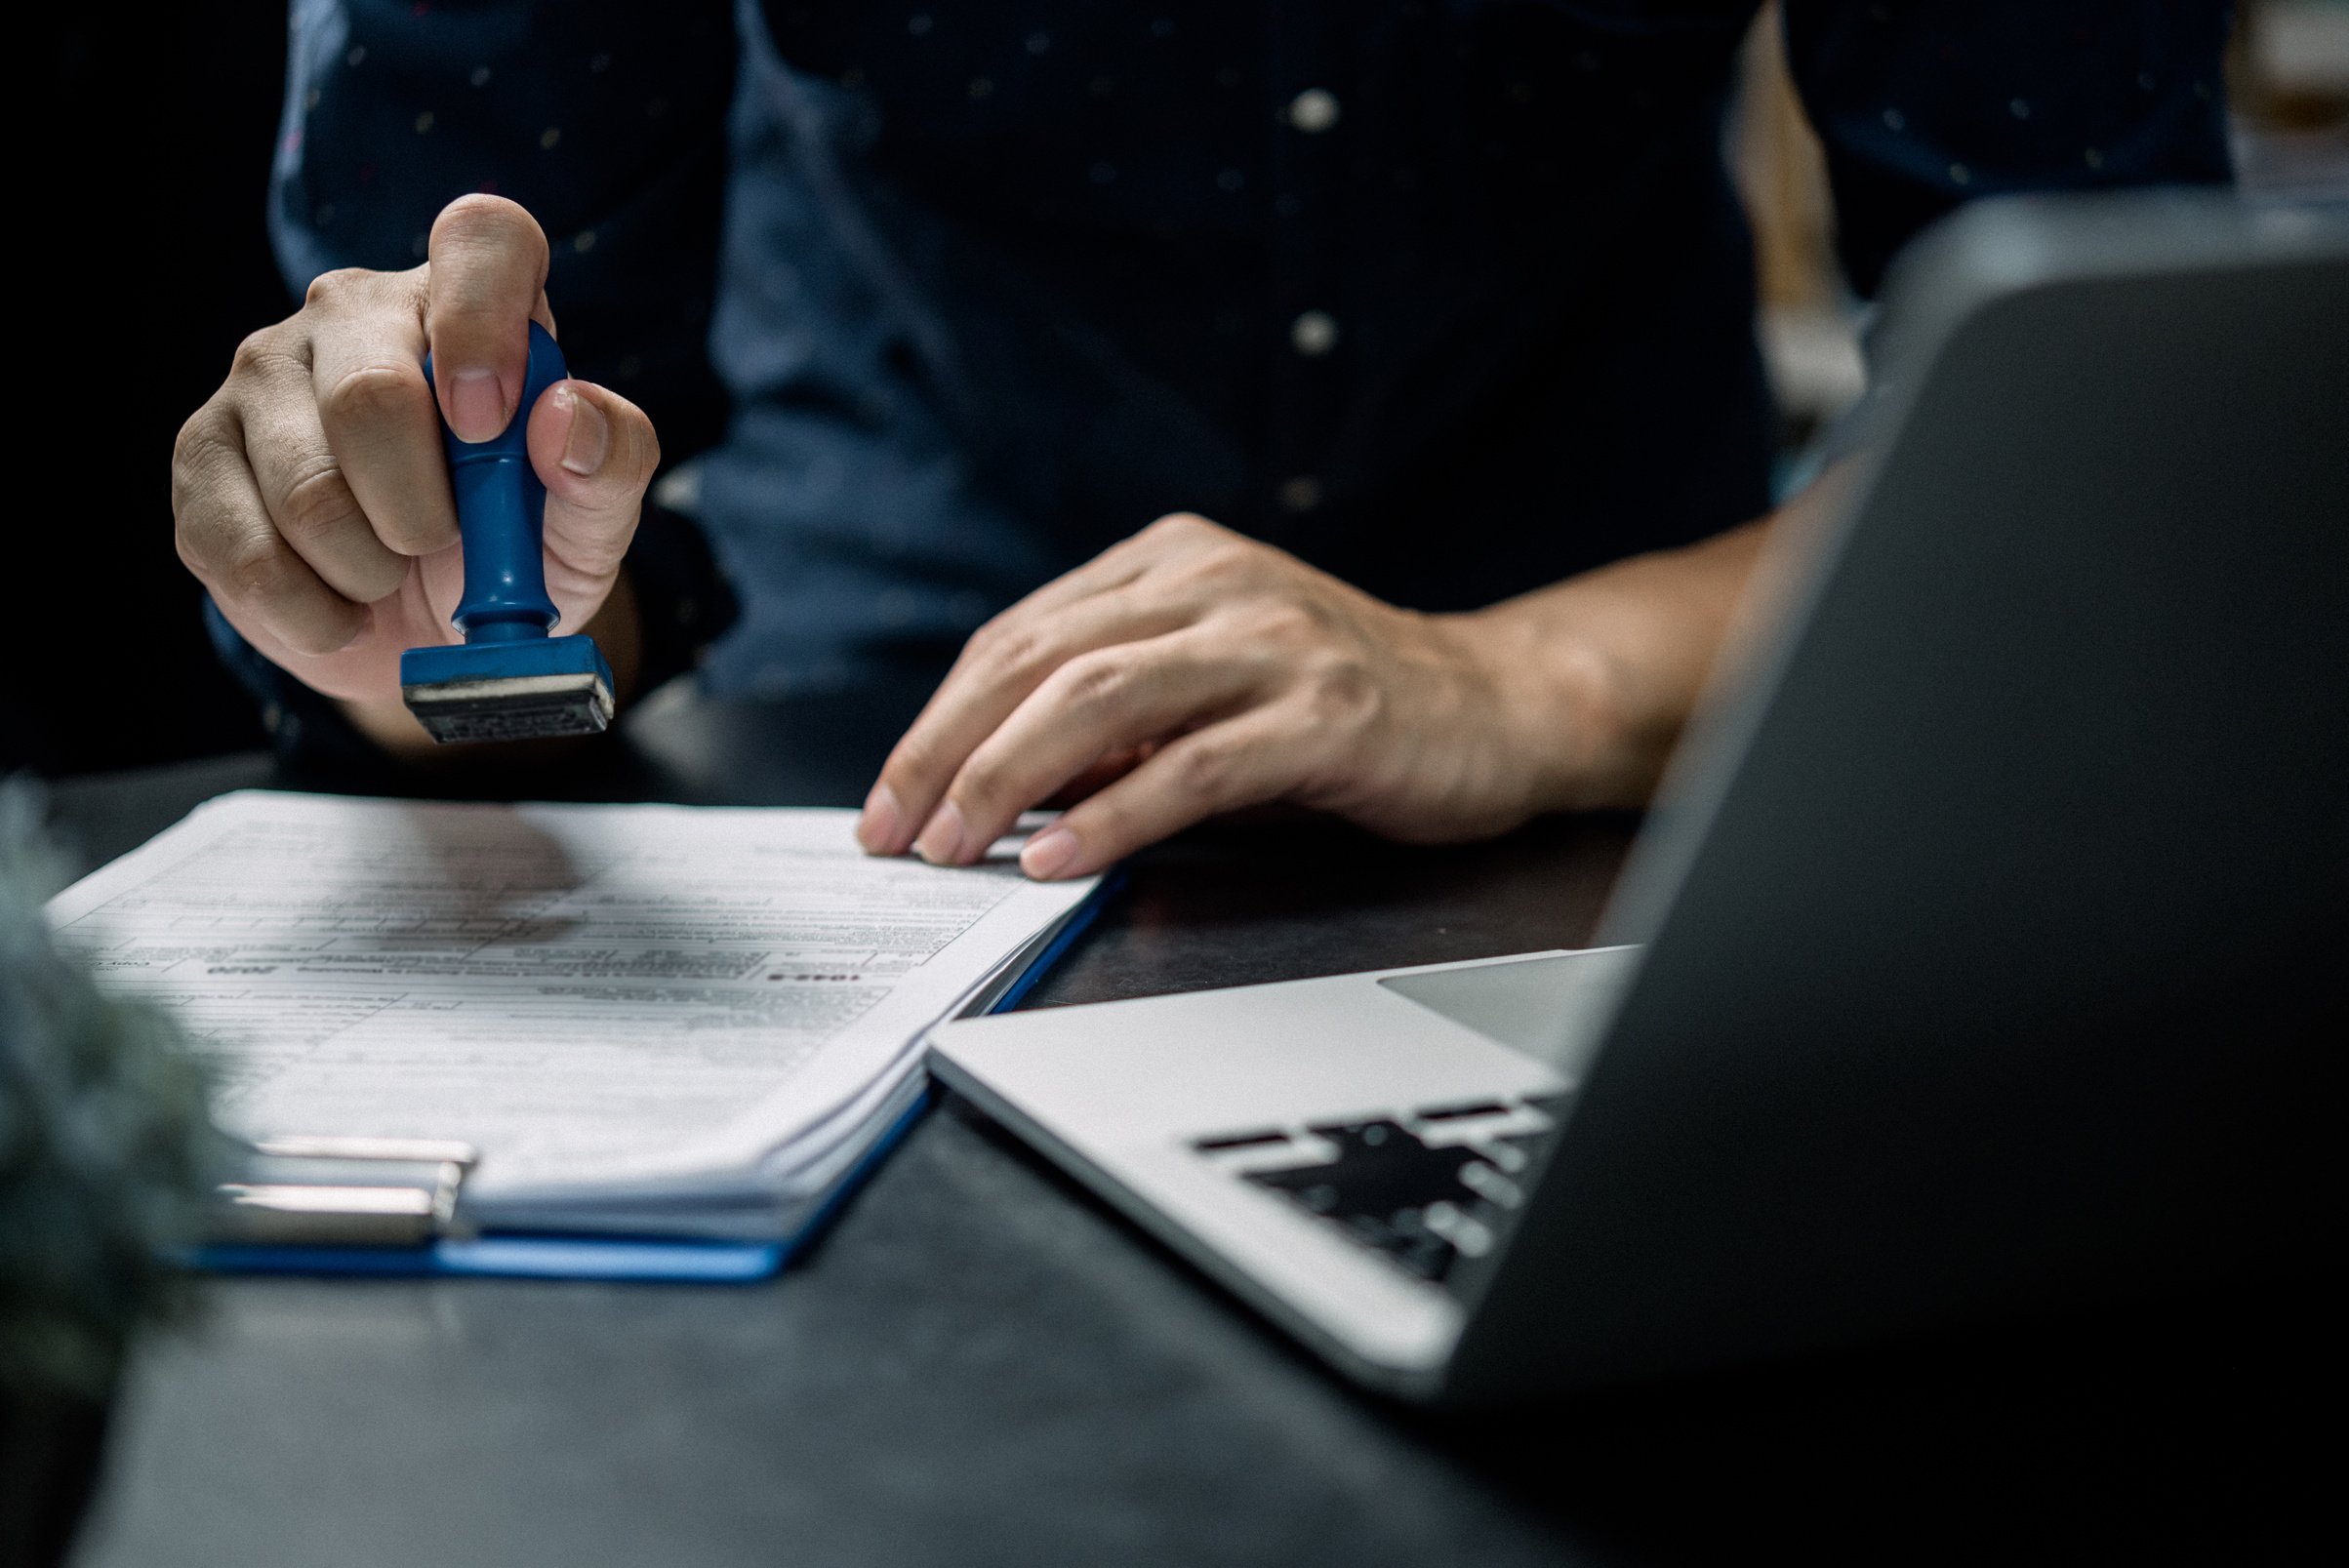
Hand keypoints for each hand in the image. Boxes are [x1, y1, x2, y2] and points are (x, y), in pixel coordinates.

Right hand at [172, 195, 658, 722]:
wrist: (433, 629)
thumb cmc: (521, 546)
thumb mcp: (594, 515)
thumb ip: (612, 459)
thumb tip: (563, 417)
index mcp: (463, 298)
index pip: (482, 237)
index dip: (485, 322)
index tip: (491, 426)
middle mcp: (351, 312)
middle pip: (370, 397)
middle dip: (423, 513)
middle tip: (441, 544)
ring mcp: (262, 373)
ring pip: (307, 492)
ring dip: (370, 572)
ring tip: (391, 573)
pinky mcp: (201, 454)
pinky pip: (246, 553)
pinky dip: (314, 611)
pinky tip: (341, 604)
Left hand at [856, 515, 1587, 879]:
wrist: (1498, 707)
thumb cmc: (1344, 703)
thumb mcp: (1211, 682)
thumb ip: (1113, 712)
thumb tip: (989, 782)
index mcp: (1173, 560)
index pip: (1020, 635)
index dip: (941, 719)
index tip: (891, 795)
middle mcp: (1216, 583)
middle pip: (1039, 662)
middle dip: (947, 753)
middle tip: (896, 830)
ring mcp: (1272, 643)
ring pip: (1097, 701)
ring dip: (1006, 780)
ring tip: (954, 846)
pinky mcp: (1323, 714)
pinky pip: (1190, 768)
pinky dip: (1109, 819)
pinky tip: (1057, 860)